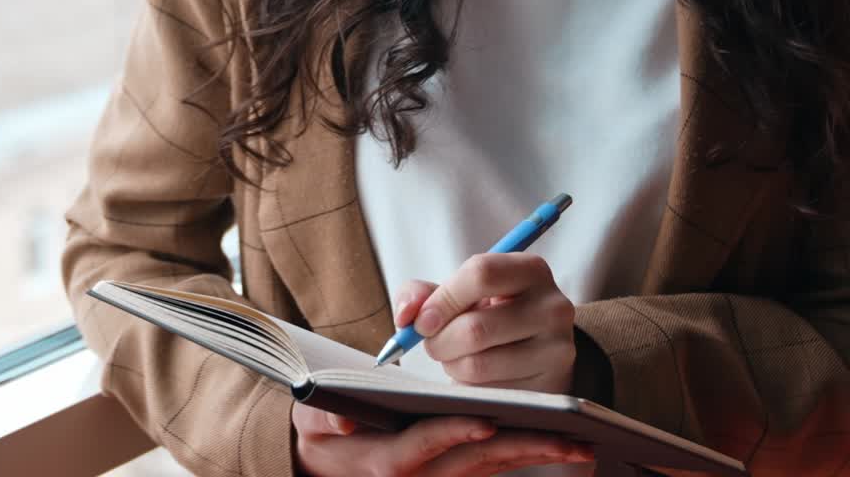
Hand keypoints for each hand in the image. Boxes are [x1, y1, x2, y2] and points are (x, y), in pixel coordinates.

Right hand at [293, 403, 593, 475]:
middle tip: (565, 438)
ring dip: (531, 454)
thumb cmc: (318, 431)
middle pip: (473, 463)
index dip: (452, 433)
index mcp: (384, 460)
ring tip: (576, 442)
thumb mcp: (311, 420)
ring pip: (490, 467)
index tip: (484, 421)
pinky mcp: (451, 475)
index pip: (422, 448)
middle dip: (518, 448)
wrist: (322, 462)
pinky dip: (522, 456)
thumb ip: (322, 416)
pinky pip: (491, 468)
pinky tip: (554, 443)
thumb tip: (340, 416)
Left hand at [397, 254, 576, 394]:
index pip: (481, 274)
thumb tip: (405, 316)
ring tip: (454, 357)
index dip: (443, 299)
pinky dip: (470, 387)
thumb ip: (422, 294)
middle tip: (431, 344)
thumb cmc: (487, 311)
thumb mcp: (460, 292)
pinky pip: (492, 393)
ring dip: (452, 365)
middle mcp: (553, 306)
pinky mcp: (552, 387)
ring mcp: (557, 349)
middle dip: (439, 341)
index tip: (421, 321)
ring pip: (480, 364)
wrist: (534, 347)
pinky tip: (475, 376)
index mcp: (531, 269)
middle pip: (477, 327)